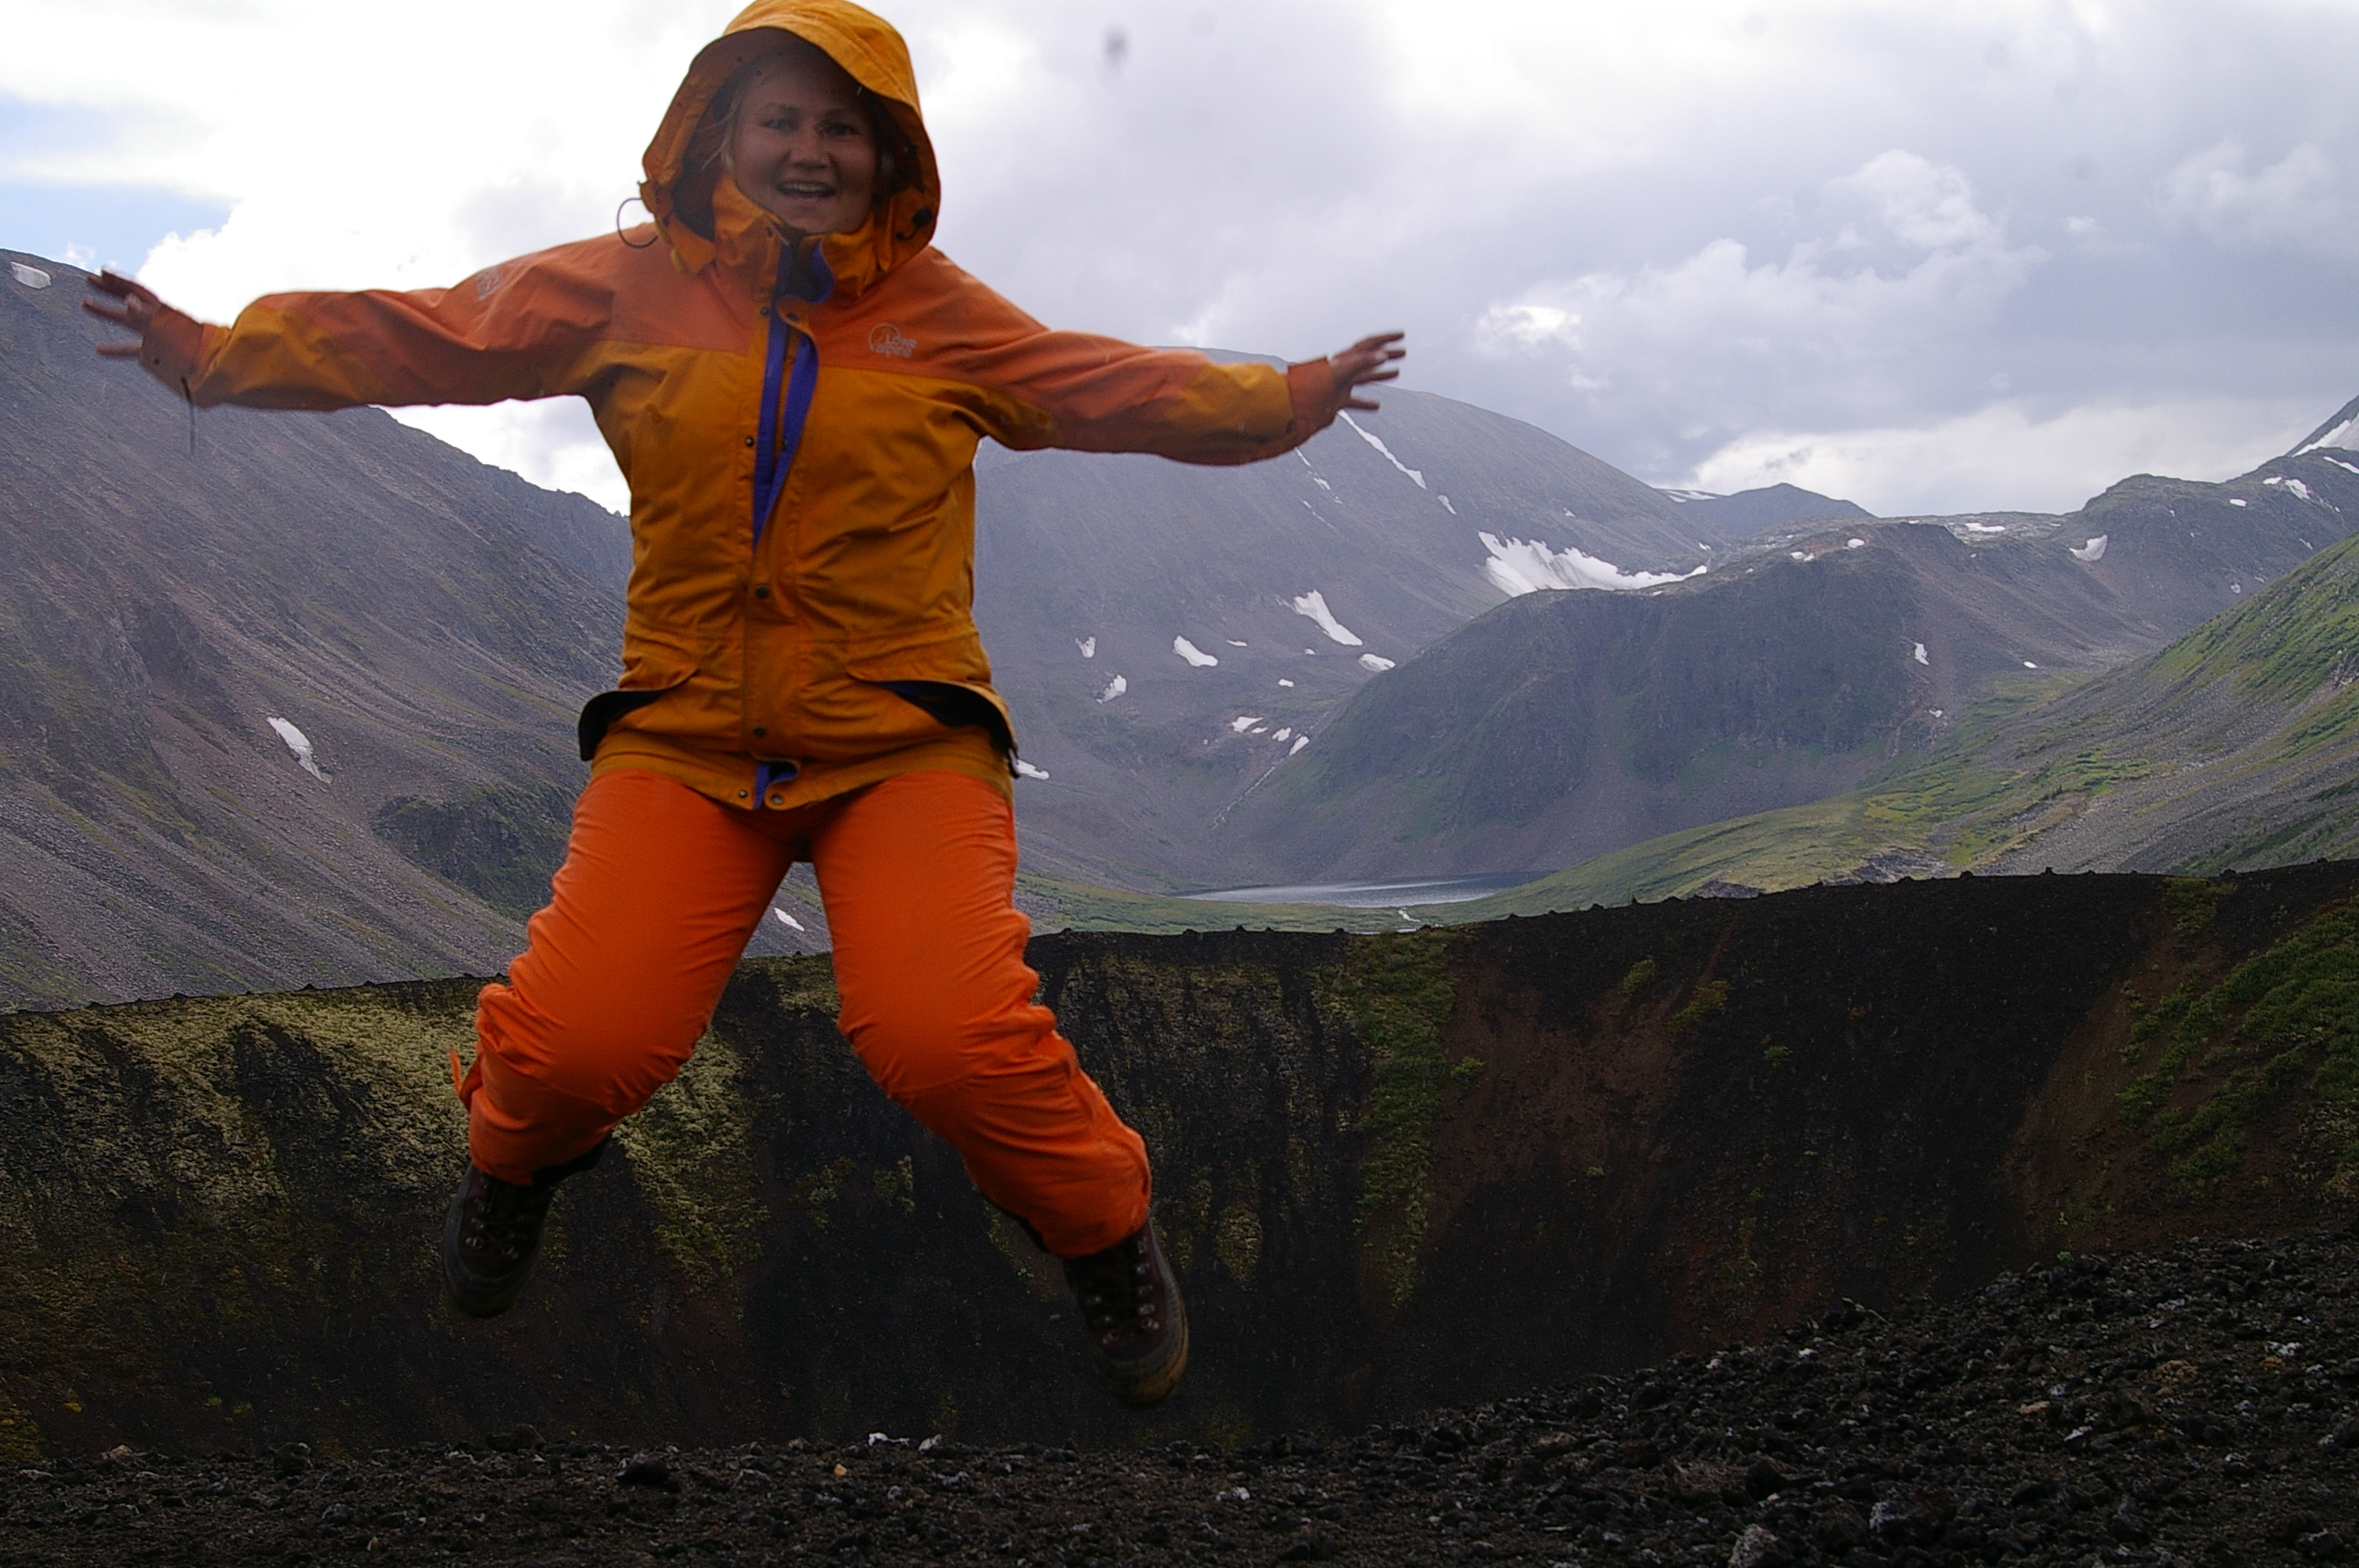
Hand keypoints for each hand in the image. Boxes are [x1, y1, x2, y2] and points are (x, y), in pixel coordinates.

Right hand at [84, 270, 203, 389]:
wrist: (217, 370)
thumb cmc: (197, 350)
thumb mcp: (170, 329)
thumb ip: (149, 316)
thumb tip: (128, 301)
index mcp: (164, 312)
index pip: (137, 290)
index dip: (119, 280)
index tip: (101, 271)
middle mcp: (158, 321)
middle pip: (129, 299)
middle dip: (109, 289)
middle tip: (88, 279)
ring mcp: (157, 337)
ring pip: (127, 321)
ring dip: (106, 312)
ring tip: (85, 304)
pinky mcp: (157, 355)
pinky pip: (133, 349)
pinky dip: (114, 348)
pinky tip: (97, 350)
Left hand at [1325, 331, 1404, 416]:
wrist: (1298, 402)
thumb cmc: (1317, 383)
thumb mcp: (1343, 369)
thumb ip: (1363, 362)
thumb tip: (1383, 356)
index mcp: (1347, 358)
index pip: (1370, 343)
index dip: (1387, 338)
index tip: (1402, 335)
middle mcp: (1345, 368)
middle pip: (1370, 358)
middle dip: (1388, 354)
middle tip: (1403, 352)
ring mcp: (1341, 384)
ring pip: (1365, 377)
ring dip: (1381, 374)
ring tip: (1397, 373)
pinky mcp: (1337, 400)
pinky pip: (1355, 401)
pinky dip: (1367, 403)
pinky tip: (1377, 406)